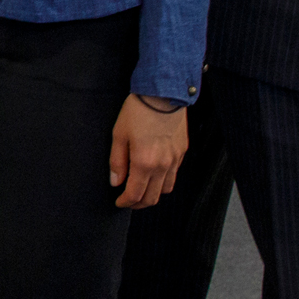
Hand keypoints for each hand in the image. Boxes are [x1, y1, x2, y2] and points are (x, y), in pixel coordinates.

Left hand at [110, 94, 186, 208]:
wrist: (163, 94)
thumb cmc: (137, 111)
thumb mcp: (119, 135)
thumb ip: (117, 162)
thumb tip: (116, 182)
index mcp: (145, 163)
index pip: (135, 194)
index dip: (125, 202)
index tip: (118, 202)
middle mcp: (163, 165)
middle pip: (152, 198)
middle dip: (138, 204)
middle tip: (128, 201)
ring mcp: (175, 160)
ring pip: (166, 190)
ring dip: (153, 195)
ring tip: (141, 190)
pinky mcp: (182, 152)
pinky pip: (174, 175)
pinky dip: (163, 182)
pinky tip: (153, 175)